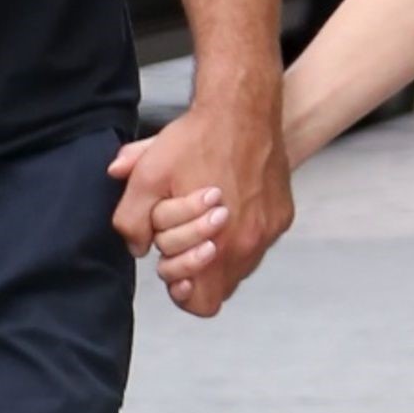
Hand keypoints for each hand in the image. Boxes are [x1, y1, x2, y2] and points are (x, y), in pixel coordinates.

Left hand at [108, 79, 292, 316]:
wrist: (243, 108)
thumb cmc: (198, 139)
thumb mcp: (148, 175)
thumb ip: (132, 220)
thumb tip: (137, 247)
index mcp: (220, 245)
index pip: (203, 304)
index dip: (182, 292)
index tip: (172, 271)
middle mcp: (251, 244)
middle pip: (220, 286)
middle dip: (195, 268)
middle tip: (181, 238)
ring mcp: (270, 230)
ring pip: (239, 264)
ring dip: (218, 250)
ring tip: (203, 219)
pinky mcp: (282, 214)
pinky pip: (258, 240)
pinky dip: (240, 231)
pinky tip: (227, 204)